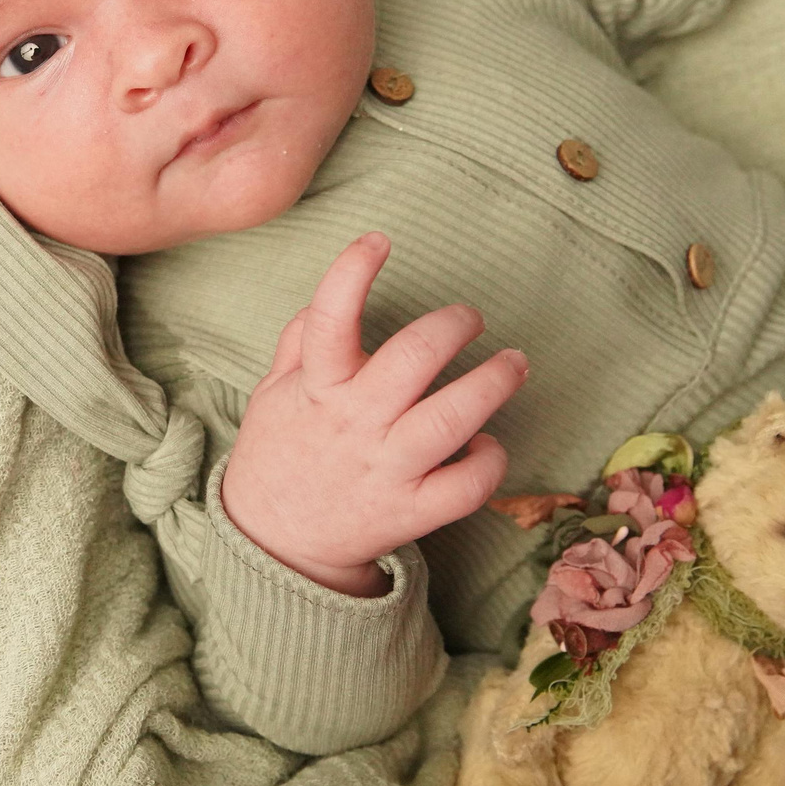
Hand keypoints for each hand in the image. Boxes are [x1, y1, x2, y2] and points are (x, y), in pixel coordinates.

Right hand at [221, 232, 526, 595]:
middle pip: (413, 360)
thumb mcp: (272, 393)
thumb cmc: (279, 455)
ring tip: (513, 363)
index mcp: (316, 388)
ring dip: (494, 382)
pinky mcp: (411, 512)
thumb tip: (325, 298)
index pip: (328, 321)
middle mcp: (354, 424)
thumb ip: (298, 343)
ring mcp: (386, 470)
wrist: (275, 544)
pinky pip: (467, 486)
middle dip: (453, 325)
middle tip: (469, 318)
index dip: (351, 273)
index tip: (378, 241)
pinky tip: (486, 443)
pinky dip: (488, 461)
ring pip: (453, 418)